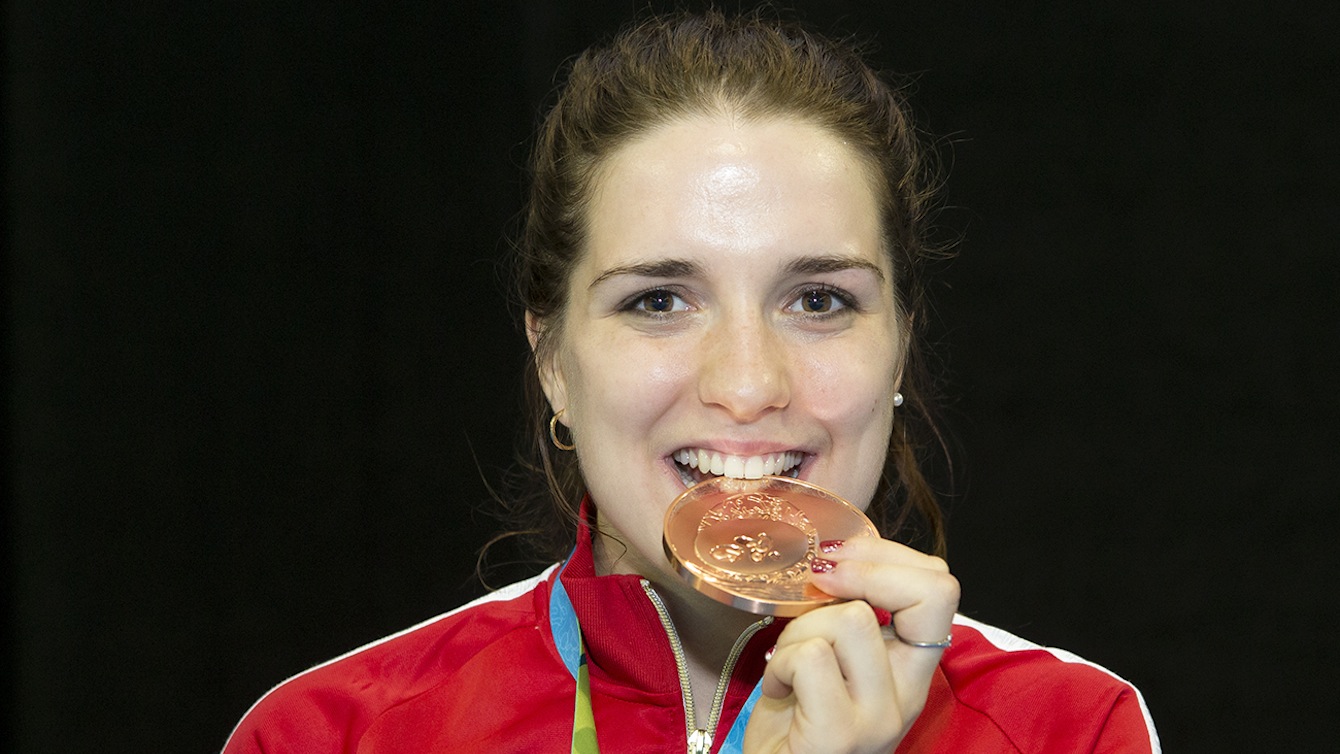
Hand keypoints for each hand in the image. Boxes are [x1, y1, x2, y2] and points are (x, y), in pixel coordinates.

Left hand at [743, 537, 959, 753]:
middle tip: (817, 586)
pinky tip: (778, 688)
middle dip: (858, 572)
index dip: (889, 558)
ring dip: (801, 628)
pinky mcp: (839, 733)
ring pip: (850, 618)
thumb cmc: (798, 715)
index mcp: (912, 667)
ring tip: (787, 662)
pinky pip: (810, 656)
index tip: (840, 561)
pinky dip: (779, 662)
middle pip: (921, 593)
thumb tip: (832, 554)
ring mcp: (879, 716)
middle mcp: (910, 692)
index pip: (941, 588)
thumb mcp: (836, 656)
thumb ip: (847, 613)